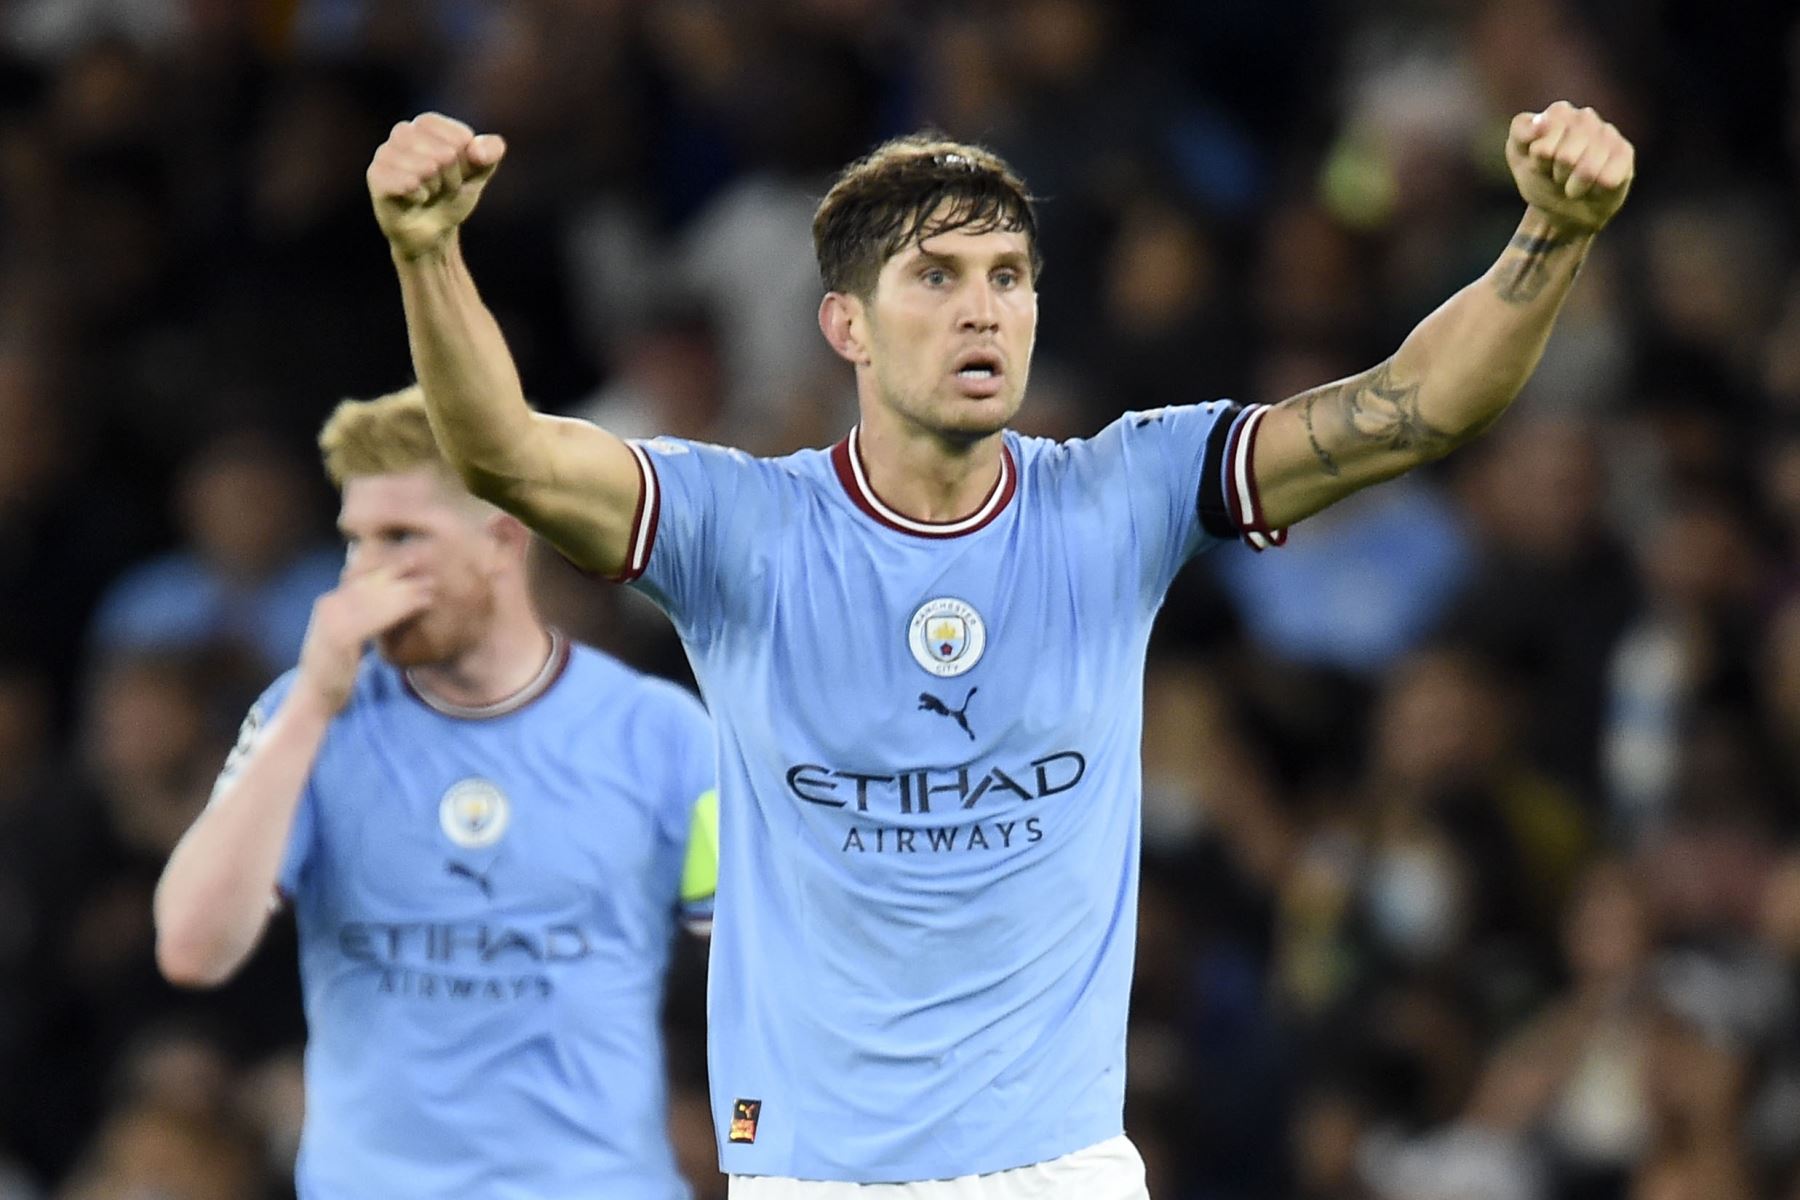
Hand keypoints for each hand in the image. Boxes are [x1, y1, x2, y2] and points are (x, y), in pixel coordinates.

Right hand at [295, 567, 432, 713]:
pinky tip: (419, 606)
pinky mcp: (342, 637)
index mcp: (328, 604)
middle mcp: (328, 606)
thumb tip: (381, 604)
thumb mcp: (345, 637)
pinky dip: (400, 610)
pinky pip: (377, 619)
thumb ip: (357, 618)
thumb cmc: (334, 671)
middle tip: (427, 568)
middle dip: (400, 576)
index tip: (412, 562)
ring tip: (430, 587)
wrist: (314, 698)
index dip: (388, 571)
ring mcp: (332, 620)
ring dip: (406, 592)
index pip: (362, 581)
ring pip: (376, 600)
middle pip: (371, 587)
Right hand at [367, 112, 505, 259]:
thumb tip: (476, 150)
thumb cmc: (452, 194)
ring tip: (427, 193)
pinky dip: (418, 196)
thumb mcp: (479, 172)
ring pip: (426, 168)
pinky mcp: (376, 176)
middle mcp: (403, 132)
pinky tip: (415, 199)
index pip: (460, 138)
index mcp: (428, 124)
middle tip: (440, 187)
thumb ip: (490, 152)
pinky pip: (407, 183)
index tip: (457, 172)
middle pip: (445, 154)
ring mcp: (385, 152)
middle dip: (451, 178)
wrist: (432, 231)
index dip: (466, 162)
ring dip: (434, 188)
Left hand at [1506, 101, 1633, 234]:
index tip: (1539, 164)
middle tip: (1557, 176)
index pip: (1545, 140)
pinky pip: (1607, 180)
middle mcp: (1585, 117)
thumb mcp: (1518, 156)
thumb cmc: (1540, 177)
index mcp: (1558, 113)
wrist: (1561, 208)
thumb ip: (1522, 132)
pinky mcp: (1625, 153)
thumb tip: (1541, 122)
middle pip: (1566, 157)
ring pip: (1588, 170)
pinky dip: (1594, 192)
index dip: (1539, 161)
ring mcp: (1608, 133)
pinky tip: (1593, 187)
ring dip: (1574, 186)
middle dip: (1557, 175)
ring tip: (1572, 183)